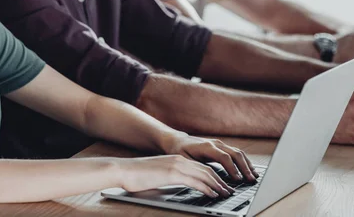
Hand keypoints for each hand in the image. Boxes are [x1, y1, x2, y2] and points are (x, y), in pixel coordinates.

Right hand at [117, 155, 235, 197]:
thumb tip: (180, 185)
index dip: (214, 176)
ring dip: (217, 186)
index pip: (201, 167)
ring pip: (205, 175)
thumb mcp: (159, 174)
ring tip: (225, 194)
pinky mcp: (173, 174)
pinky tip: (213, 194)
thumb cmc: (137, 175)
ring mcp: (177, 166)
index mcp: (177, 159)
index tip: (222, 184)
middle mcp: (179, 160)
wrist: (124, 170)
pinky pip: (195, 181)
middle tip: (229, 190)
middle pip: (207, 170)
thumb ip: (171, 177)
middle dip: (220, 181)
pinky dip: (207, 188)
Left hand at [165, 135, 257, 182]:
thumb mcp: (184, 160)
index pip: (223, 157)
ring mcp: (220, 144)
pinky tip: (249, 169)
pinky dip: (244, 161)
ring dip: (247, 164)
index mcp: (206, 147)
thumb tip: (207, 179)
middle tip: (250, 179)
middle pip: (235, 154)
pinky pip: (236, 152)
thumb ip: (196, 168)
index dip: (232, 168)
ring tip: (254, 175)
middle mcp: (215, 144)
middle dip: (244, 167)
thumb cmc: (180, 151)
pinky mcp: (221, 146)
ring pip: (238, 152)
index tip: (238, 179)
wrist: (178, 140)